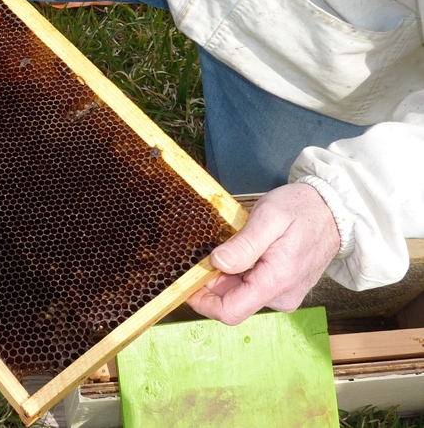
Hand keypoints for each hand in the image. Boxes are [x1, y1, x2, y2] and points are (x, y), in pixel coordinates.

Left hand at [186, 183, 339, 324]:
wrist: (335, 211)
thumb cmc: (302, 209)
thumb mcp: (269, 217)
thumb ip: (244, 244)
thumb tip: (217, 263)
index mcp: (276, 282)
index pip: (230, 312)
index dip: (202, 302)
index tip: (186, 283)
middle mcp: (281, 297)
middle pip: (231, 302)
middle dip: (211, 283)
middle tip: (203, 254)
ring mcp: (284, 295)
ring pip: (240, 294)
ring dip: (225, 276)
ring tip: (228, 246)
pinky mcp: (284, 289)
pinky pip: (252, 287)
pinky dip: (239, 274)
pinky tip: (241, 252)